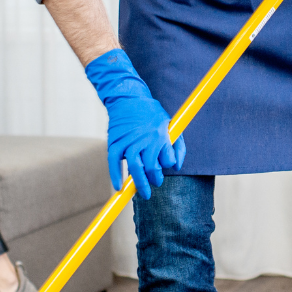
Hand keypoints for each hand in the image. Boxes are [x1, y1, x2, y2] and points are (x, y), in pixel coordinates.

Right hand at [84, 49, 185, 194]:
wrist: (128, 98)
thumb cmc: (152, 114)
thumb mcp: (171, 125)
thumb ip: (178, 145)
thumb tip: (177, 166)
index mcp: (160, 135)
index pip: (167, 161)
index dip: (166, 166)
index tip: (163, 167)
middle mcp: (145, 139)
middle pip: (152, 168)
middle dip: (155, 180)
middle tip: (155, 184)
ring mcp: (128, 141)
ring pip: (135, 168)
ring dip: (140, 183)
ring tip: (144, 193)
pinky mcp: (115, 142)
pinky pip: (114, 162)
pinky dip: (115, 175)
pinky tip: (119, 187)